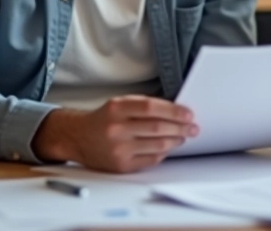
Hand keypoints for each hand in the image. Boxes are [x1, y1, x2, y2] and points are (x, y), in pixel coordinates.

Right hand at [33, 95, 198, 172]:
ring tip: (183, 136)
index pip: (152, 108)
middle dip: (180, 128)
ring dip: (175, 141)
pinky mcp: (121, 165)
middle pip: (157, 128)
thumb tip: (176, 112)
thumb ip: (144, 106)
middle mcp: (116, 129)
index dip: (174, 111)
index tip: (188, 114)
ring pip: (157, 145)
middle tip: (192, 127)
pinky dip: (163, 153)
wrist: (78, 138)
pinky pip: (151, 160)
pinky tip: (168, 147)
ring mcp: (118, 149)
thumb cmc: (104, 119)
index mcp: (116, 109)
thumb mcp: (119, 104)